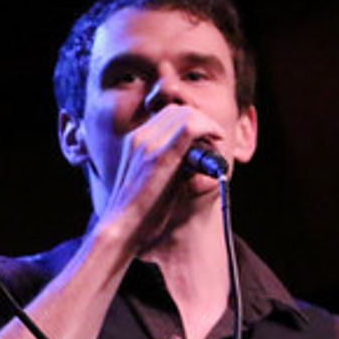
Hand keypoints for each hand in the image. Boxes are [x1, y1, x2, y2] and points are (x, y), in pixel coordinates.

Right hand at [97, 103, 223, 251]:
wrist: (122, 229)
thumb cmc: (140, 213)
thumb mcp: (154, 181)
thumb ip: (172, 165)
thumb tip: (198, 159)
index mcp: (135, 141)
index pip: (168, 115)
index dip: (192, 122)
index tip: (206, 140)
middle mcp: (139, 137)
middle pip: (178, 110)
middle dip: (202, 120)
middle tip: (214, 141)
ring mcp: (148, 144)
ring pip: (186, 113)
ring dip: (207, 125)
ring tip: (216, 144)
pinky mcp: (161, 155)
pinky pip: (190, 127)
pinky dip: (209, 130)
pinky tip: (216, 142)